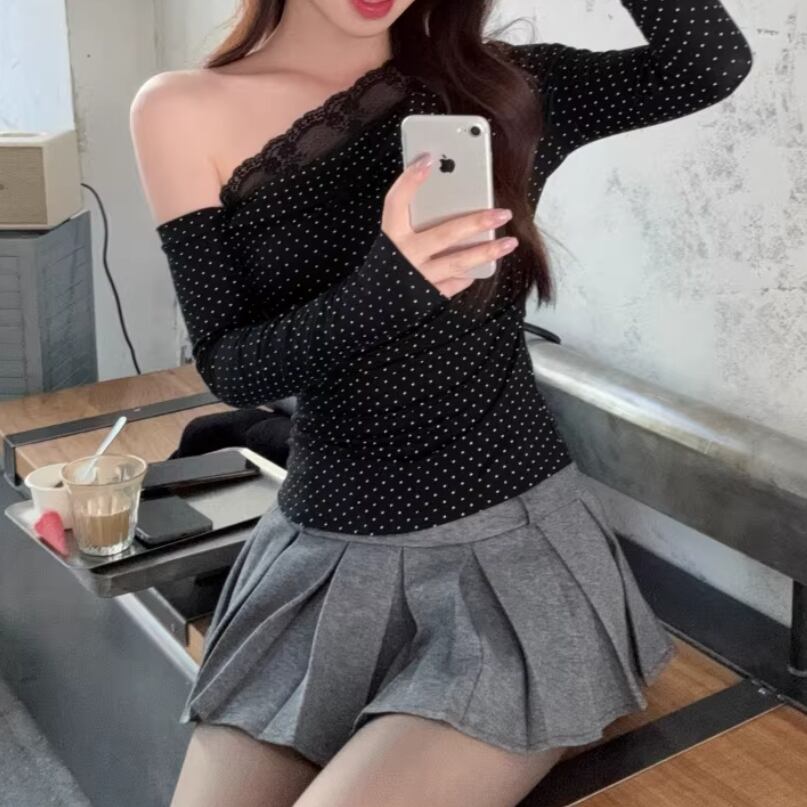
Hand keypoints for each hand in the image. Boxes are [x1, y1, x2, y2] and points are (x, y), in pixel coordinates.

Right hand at [381, 153, 518, 298]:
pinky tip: (484, 266)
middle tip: (502, 213)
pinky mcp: (429, 295)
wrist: (374, 304)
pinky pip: (456, 282)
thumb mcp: (393, 238)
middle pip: (444, 234)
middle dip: (476, 222)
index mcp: (391, 235)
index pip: (396, 202)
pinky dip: (470, 273)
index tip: (428, 158)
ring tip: (509, 242)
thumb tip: (444, 191)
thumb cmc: (389, 263)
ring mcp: (419, 277)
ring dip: (486, 251)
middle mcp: (405, 255)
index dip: (410, 180)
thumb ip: (411, 218)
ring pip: (458, 261)